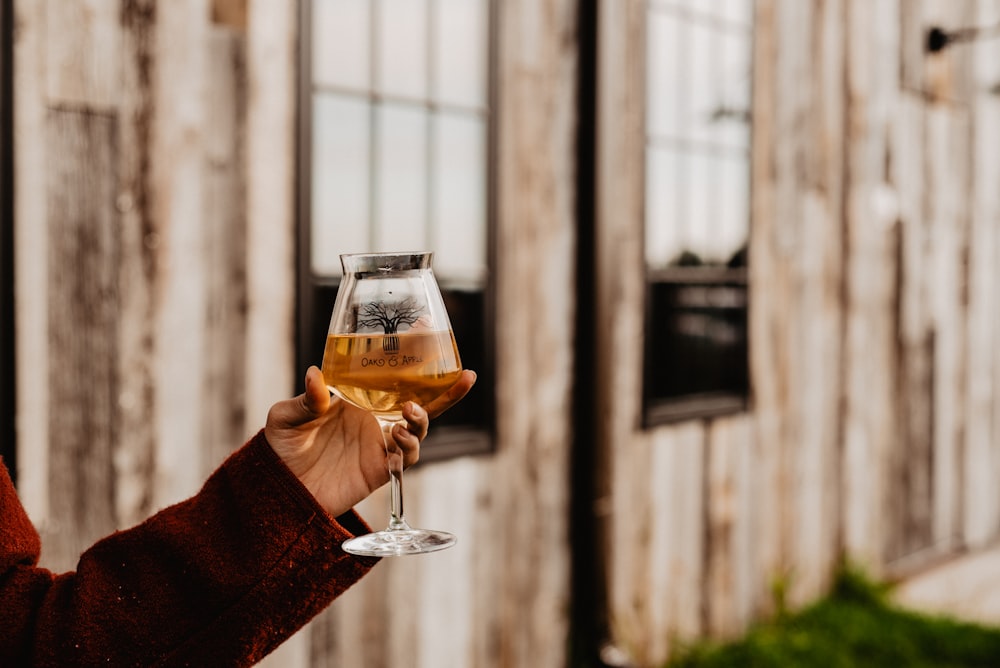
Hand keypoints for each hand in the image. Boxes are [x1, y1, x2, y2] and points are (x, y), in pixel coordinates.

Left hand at [264, 366, 475, 518]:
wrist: (278, 490)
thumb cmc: (282, 448)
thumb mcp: (287, 416)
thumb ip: (306, 399)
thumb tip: (315, 374)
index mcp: (360, 398)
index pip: (394, 376)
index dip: (416, 357)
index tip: (430, 331)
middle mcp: (376, 419)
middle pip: (422, 402)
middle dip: (448, 390)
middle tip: (463, 376)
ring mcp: (380, 445)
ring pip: (420, 429)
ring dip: (423, 418)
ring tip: (409, 411)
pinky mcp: (380, 470)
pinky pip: (407, 458)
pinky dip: (410, 446)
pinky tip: (397, 435)